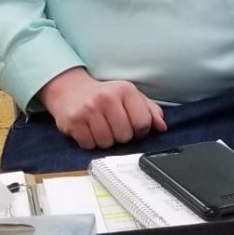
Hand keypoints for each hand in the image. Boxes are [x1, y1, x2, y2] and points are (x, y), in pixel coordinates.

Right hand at [37, 67, 166, 149]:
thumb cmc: (105, 95)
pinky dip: (91, 142)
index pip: (143, 122)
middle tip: (115, 127)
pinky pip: (89, 145)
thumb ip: (149, 110)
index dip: (141, 131)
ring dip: (106, 140)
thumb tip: (162, 127)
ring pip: (107, 143)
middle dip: (123, 136)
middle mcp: (107, 98)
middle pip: (125, 136)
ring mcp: (88, 110)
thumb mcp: (130, 96)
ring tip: (102, 128)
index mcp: (125, 90)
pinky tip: (89, 130)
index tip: (135, 128)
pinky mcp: (73, 121)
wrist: (70, 89)